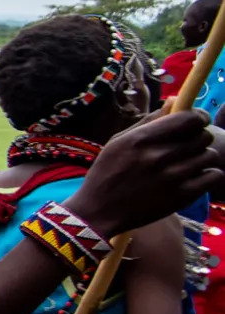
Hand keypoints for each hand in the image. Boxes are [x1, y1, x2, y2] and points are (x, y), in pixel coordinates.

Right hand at [70, 112, 224, 236]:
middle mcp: (158, 156)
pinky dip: (208, 175)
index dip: (199, 117)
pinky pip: (214, 176)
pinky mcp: (182, 196)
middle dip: (198, 138)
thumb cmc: (106, 174)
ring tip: (187, 163)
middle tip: (187, 146)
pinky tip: (194, 177)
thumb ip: (148, 121)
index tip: (197, 121)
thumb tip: (174, 101)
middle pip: (203, 136)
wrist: (99, 212)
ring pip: (210, 155)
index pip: (190, 118)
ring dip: (202, 157)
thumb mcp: (118, 142)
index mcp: (141, 139)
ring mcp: (172, 177)